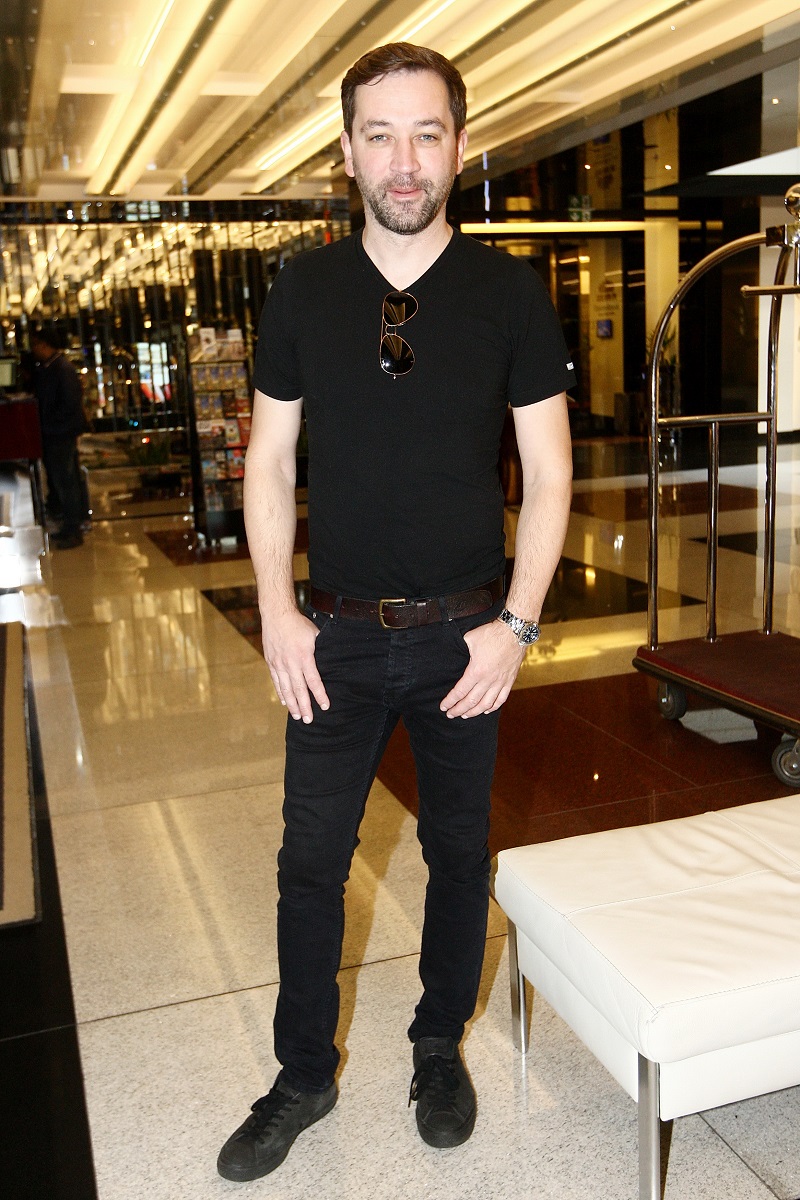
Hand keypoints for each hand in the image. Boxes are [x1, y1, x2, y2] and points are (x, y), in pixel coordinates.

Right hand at [261, 607, 329, 722]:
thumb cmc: (298, 624)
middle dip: (305, 706)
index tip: (325, 706)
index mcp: (304, 657)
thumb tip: (332, 661)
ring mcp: (279, 664)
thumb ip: (321, 650)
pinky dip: (281, 693)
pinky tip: (285, 702)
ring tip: (298, 716)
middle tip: (309, 720)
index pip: (313, 681)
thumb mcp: (315, 635)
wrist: (276, 615)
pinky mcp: (271, 663)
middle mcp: (290, 663)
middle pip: (299, 690)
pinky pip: (276, 682)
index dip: (319, 695)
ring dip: (292, 704)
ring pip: (286, 689)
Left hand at [440, 620, 525, 718]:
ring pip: (486, 704)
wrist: (515, 631)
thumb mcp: (469, 639)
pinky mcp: (509, 681)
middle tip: (450, 714)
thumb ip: (461, 649)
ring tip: (465, 715)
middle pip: (471, 701)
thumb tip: (453, 653)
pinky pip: (501, 699)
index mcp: (476, 671)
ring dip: (474, 712)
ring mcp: (500, 682)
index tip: (444, 707)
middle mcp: (488, 680)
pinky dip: (492, 707)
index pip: (460, 691)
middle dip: (458, 710)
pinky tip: (486, 711)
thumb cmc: (492, 633)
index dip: (450, 701)